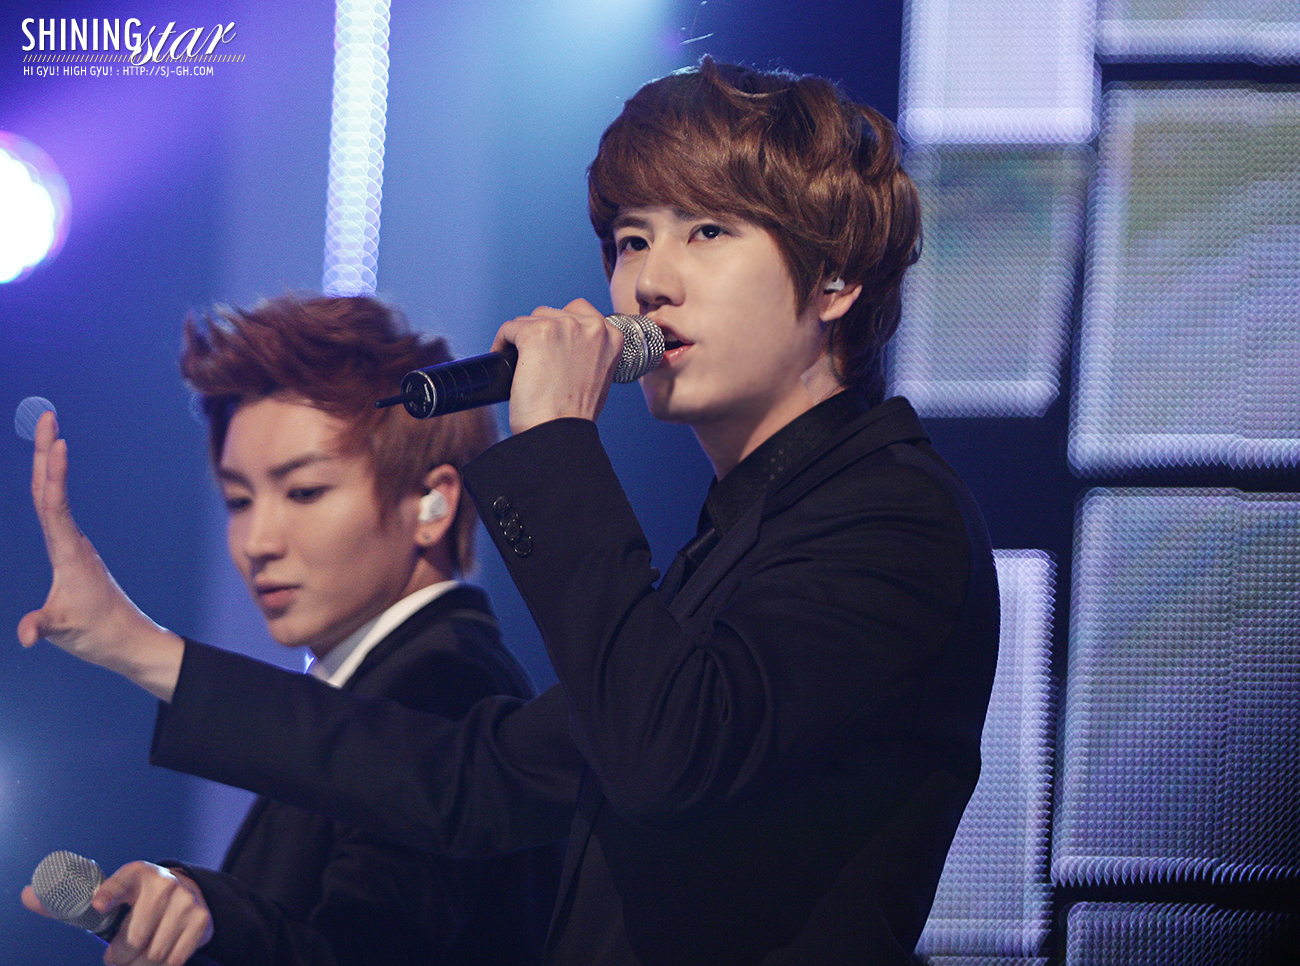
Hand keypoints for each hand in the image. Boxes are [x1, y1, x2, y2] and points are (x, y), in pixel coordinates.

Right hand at [17, 411, 184, 700]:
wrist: (127, 640)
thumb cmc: (98, 634)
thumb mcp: (65, 631)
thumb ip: (43, 627)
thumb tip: (26, 635)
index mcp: (69, 554)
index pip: (55, 505)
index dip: (54, 474)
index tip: (59, 442)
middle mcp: (74, 542)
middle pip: (53, 489)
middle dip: (49, 451)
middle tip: (47, 416)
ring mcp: (74, 546)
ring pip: (54, 496)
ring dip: (48, 463)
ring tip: (48, 432)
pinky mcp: (73, 553)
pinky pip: (55, 511)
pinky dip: (49, 486)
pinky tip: (46, 475)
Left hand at [24, 861, 213, 965]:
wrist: (189, 892)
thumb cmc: (137, 901)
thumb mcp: (111, 896)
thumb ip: (72, 903)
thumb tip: (27, 895)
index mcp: (136, 873)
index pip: (121, 883)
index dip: (109, 893)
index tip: (98, 904)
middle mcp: (164, 884)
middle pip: (133, 939)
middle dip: (119, 958)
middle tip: (115, 958)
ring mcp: (186, 901)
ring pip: (153, 954)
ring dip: (138, 965)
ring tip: (134, 960)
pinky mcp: (201, 920)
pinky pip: (174, 959)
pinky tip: (156, 959)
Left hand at [491, 299, 625, 434]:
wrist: (559, 432)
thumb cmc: (574, 415)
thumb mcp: (599, 377)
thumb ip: (590, 353)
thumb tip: (566, 346)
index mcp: (611, 336)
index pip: (579, 311)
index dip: (560, 329)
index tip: (550, 347)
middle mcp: (591, 326)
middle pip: (552, 313)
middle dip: (540, 333)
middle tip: (533, 359)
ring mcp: (563, 327)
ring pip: (529, 320)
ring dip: (521, 338)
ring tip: (519, 363)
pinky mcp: (535, 333)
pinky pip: (509, 328)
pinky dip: (501, 343)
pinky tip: (503, 359)